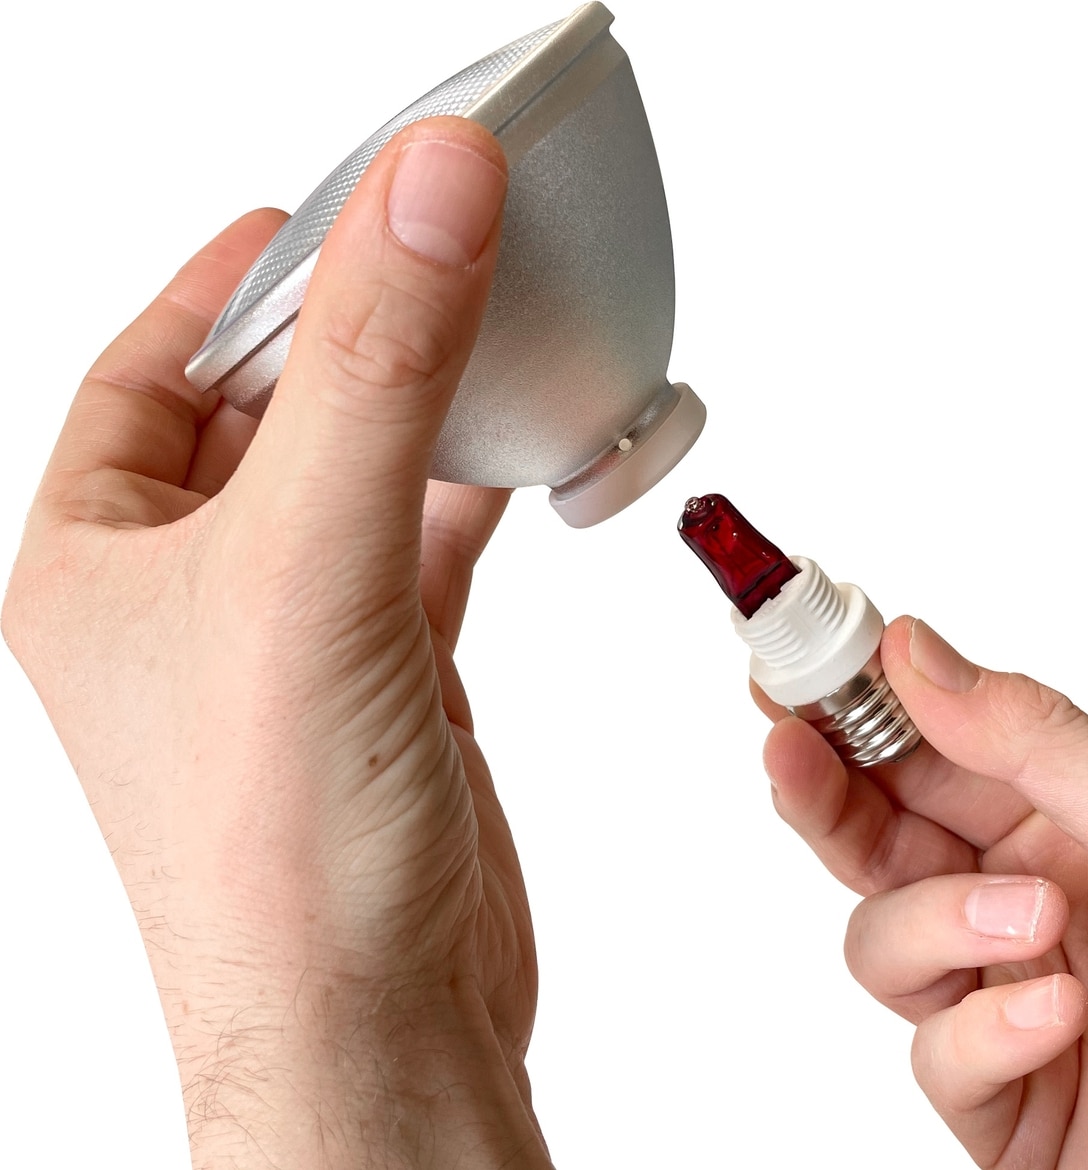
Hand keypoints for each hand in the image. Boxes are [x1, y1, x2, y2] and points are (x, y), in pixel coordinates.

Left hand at [3, 117, 550, 1168]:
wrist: (376, 1029)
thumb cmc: (285, 856)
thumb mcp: (311, 570)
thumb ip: (379, 370)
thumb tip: (430, 192)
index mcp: (100, 561)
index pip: (147, 369)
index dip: (230, 283)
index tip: (318, 213)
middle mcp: (188, 596)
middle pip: (267, 411)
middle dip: (350, 331)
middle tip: (432, 250)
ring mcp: (293, 637)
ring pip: (356, 477)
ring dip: (421, 406)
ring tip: (487, 332)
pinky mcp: (385, 679)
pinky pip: (422, 547)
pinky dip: (470, 492)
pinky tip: (514, 451)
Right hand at [760, 616, 1087, 1167]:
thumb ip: (1031, 739)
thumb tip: (915, 654)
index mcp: (1043, 819)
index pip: (916, 749)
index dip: (847, 706)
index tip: (791, 669)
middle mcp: (1004, 898)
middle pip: (869, 836)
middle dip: (822, 792)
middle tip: (790, 748)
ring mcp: (992, 996)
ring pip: (880, 941)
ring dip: (939, 923)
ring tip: (1033, 920)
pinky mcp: (997, 1099)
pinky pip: (938, 1058)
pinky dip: (989, 1033)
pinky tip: (1059, 1013)